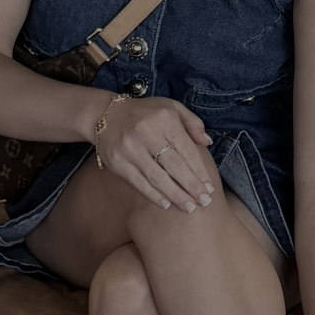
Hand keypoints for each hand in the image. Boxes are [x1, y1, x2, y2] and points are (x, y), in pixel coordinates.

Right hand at [95, 96, 214, 212]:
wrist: (105, 114)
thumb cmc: (145, 113)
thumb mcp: (171, 107)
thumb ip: (192, 122)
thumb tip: (207, 142)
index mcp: (164, 119)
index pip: (187, 149)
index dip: (200, 170)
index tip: (209, 187)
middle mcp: (147, 133)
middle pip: (174, 165)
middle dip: (191, 186)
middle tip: (204, 202)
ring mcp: (130, 149)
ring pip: (157, 177)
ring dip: (175, 195)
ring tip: (189, 207)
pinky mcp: (118, 162)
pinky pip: (139, 182)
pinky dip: (153, 195)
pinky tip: (166, 204)